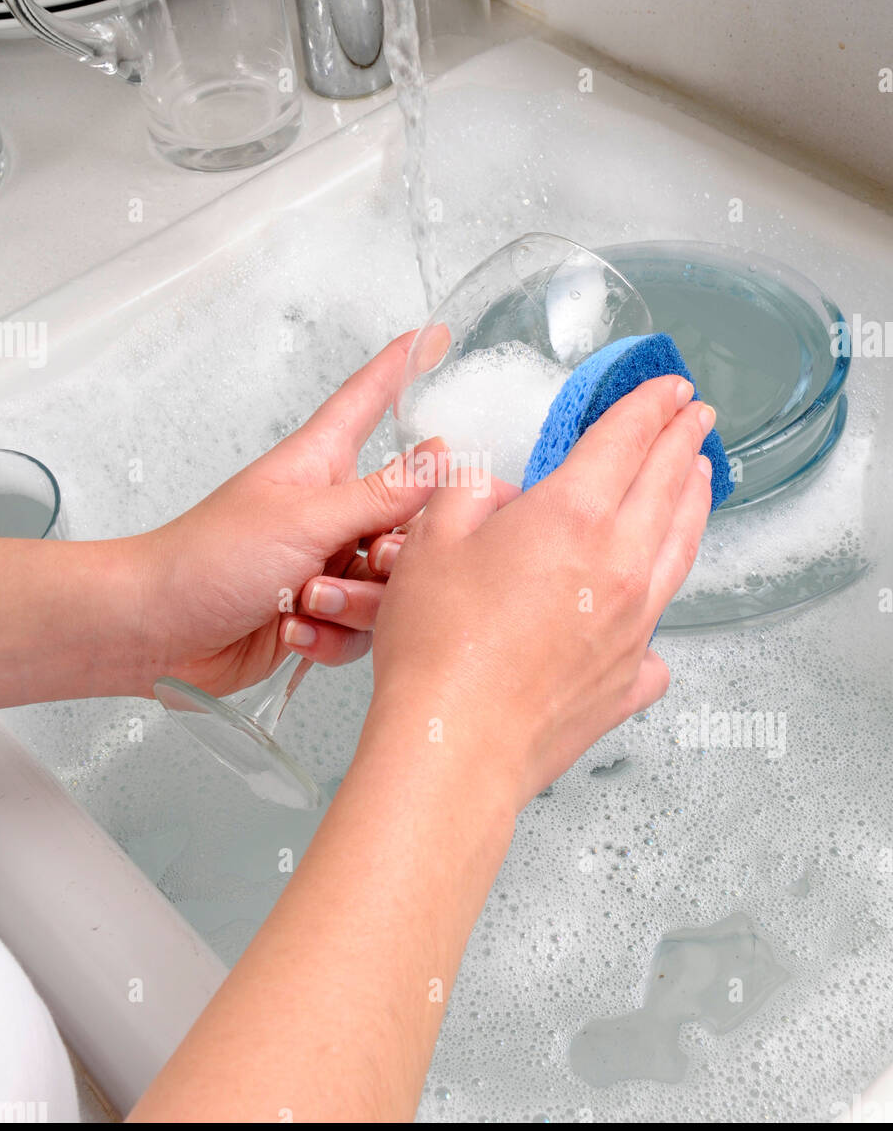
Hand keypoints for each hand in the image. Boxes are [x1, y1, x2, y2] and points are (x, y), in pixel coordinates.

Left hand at [140, 335, 443, 698]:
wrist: (156, 632)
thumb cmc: (206, 560)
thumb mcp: (303, 520)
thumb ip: (380, 495)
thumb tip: (442, 458)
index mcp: (320, 464)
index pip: (370, 400)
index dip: (402, 367)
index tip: (436, 336)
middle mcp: (330, 509)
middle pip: (409, 514)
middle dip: (395, 551)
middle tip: (366, 558)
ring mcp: (327, 561)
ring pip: (392, 581)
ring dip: (355, 602)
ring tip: (308, 599)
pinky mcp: (322, 611)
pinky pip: (364, 627)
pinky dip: (333, 636)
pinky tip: (294, 630)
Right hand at [367, 376, 715, 809]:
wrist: (455, 745)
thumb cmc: (437, 647)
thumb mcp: (430, 541)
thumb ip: (466, 492)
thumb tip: (489, 482)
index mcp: (573, 516)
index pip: (627, 440)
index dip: (650, 405)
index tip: (669, 386)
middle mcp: (619, 564)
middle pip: (667, 486)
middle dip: (683, 442)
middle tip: (695, 417)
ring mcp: (633, 624)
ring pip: (679, 549)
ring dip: (693, 506)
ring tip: (700, 481)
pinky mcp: (629, 677)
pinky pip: (657, 632)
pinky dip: (658, 605)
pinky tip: (649, 605)